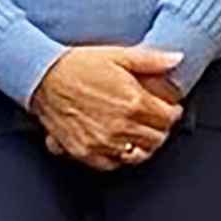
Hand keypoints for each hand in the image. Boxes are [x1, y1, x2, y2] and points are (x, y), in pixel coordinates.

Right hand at [29, 45, 187, 169]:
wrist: (43, 78)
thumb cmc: (78, 65)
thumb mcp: (118, 56)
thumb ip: (151, 60)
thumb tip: (177, 58)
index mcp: (133, 103)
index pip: (168, 118)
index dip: (173, 112)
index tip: (171, 109)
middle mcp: (121, 127)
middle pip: (157, 138)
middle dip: (161, 129)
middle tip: (158, 121)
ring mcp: (103, 142)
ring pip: (138, 154)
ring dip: (144, 144)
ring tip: (142, 134)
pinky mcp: (85, 152)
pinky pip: (113, 164)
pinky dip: (121, 157)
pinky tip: (121, 145)